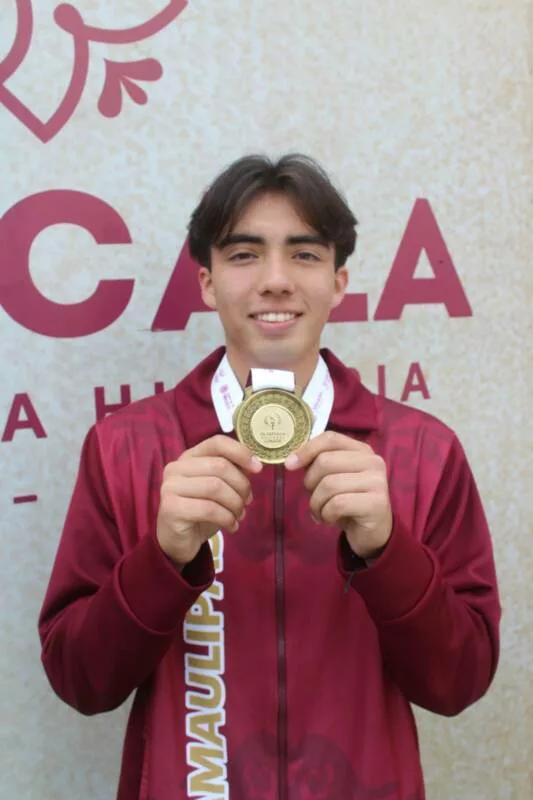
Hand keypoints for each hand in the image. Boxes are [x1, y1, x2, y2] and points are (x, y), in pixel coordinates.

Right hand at [157, 435, 262, 566]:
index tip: (258, 468)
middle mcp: (176, 468)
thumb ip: (234, 473)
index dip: (241, 452)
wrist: (178, 540)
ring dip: (235, 504)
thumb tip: (254, 465)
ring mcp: (171, 487)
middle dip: (241, 485)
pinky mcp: (171, 508)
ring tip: (239, 515)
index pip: (217, 442)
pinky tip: (232, 526)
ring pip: (216, 487)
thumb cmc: (201, 511)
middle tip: (247, 502)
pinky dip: (227, 518)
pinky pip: (209, 509)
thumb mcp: (221, 489)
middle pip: (220, 466)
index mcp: (189, 457)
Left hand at [285, 432, 391, 559]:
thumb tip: (292, 461)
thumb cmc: (348, 502)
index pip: (330, 438)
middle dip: (310, 483)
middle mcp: (372, 461)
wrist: (372, 532)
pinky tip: (329, 519)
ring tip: (320, 512)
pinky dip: (326, 514)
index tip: (289, 465)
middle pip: (325, 461)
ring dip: (316, 503)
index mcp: (361, 450)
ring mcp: (377, 482)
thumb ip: (318, 465)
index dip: (307, 449)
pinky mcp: (376, 503)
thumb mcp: (333, 478)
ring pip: (329, 484)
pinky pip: (338, 504)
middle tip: (313, 497)